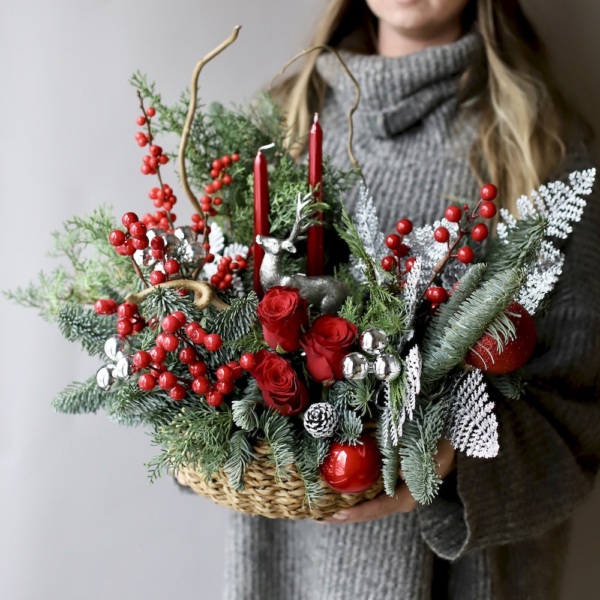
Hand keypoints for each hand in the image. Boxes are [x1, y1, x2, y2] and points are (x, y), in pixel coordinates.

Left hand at [321, 439, 455, 524]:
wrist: (450, 444)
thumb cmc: (436, 446)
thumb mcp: (424, 452)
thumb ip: (407, 460)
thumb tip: (389, 465)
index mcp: (407, 496)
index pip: (377, 508)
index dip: (357, 512)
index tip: (336, 513)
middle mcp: (400, 500)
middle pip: (367, 513)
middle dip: (343, 516)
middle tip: (317, 517)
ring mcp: (395, 496)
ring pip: (366, 506)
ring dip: (344, 508)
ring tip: (318, 509)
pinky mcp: (391, 488)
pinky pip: (368, 496)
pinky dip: (351, 496)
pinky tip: (334, 492)